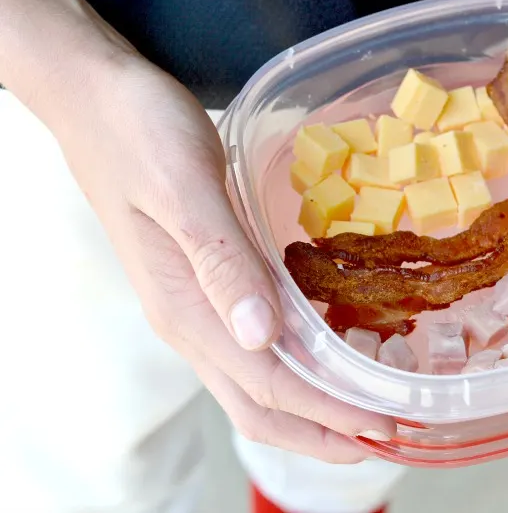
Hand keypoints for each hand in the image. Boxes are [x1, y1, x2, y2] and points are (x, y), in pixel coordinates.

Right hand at [50, 55, 394, 462]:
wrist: (96, 101)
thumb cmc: (139, 133)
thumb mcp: (183, 187)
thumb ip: (220, 260)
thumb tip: (260, 337)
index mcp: (186, 307)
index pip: (267, 385)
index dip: (328, 412)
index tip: (382, 422)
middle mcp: (191, 322)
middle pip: (260, 405)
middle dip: (322, 430)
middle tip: (385, 432)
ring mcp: (196, 307)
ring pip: (256, 382)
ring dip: (312, 405)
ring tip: (366, 403)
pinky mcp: (206, 286)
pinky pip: (254, 347)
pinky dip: (297, 364)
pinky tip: (330, 350)